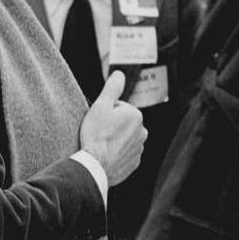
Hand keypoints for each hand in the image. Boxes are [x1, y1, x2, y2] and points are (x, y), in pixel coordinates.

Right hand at [79, 71, 147, 185]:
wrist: (96, 166)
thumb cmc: (97, 135)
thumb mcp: (101, 106)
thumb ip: (112, 88)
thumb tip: (119, 74)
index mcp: (136, 115)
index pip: (118, 108)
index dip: (105, 113)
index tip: (99, 122)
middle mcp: (142, 131)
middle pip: (122, 123)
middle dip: (112, 126)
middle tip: (99, 133)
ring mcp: (139, 148)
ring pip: (123, 138)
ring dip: (114, 139)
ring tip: (101, 145)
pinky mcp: (134, 163)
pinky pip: (124, 153)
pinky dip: (116, 153)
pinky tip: (105, 155)